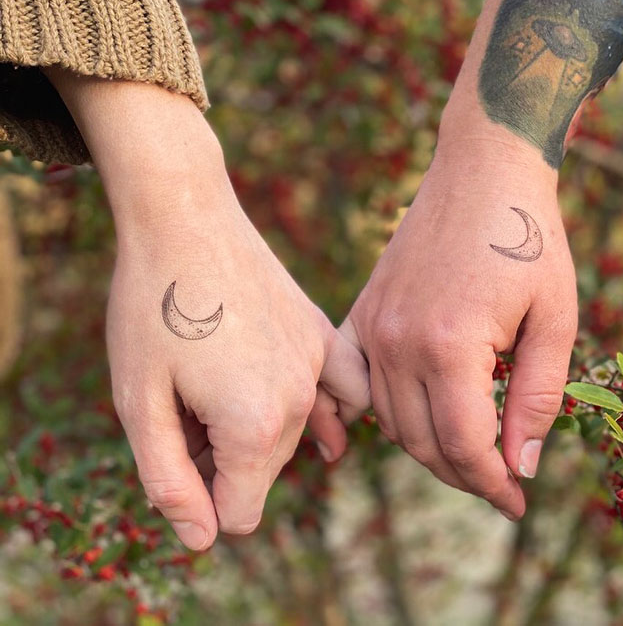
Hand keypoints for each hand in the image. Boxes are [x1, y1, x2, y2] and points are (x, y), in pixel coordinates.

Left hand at [45, 73, 369, 547]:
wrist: (185, 219)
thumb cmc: (151, 309)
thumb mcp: (140, 403)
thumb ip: (171, 481)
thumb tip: (205, 538)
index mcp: (254, 424)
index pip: (239, 512)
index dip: (199, 503)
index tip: (175, 463)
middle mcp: (299, 399)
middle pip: (263, 472)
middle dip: (221, 461)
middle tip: (182, 407)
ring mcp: (318, 362)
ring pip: (296, 435)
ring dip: (257, 433)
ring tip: (218, 394)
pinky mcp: (323, 333)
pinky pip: (348, 390)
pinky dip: (334, 413)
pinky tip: (330, 426)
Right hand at [345, 128, 577, 518]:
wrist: (481, 173)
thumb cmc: (527, 239)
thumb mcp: (555, 319)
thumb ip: (537, 397)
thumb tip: (520, 464)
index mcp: (450, 345)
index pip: (464, 445)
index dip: (493, 484)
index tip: (516, 500)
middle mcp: (398, 341)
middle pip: (421, 442)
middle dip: (463, 474)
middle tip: (498, 480)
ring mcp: (373, 325)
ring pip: (388, 419)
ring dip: (427, 446)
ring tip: (466, 449)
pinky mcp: (363, 312)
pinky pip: (358, 382)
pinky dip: (379, 411)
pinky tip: (406, 417)